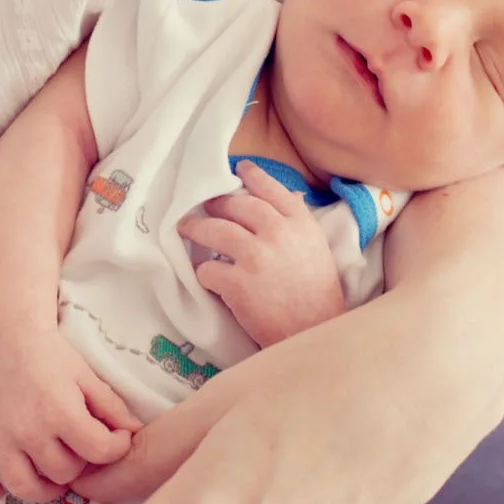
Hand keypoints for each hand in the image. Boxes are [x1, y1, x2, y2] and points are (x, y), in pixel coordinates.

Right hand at [0, 323, 140, 502]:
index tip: (116, 438)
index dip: (116, 448)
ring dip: (42, 489)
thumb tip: (134, 431)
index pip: (99, 452)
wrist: (6, 331)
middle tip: (79, 446)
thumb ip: (112, 407)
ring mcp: (1, 437)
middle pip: (64, 472)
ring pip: (24, 486)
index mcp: (62, 413)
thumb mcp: (87, 376)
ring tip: (51, 476)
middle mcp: (30, 431)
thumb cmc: (50, 352)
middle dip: (79, 463)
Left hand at [179, 160, 344, 345]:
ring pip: (213, 230)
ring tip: (186, 229)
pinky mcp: (238, 283)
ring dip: (196, 229)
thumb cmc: (317, 294)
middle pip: (235, 205)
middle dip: (215, 204)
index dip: (251, 176)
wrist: (314, 334)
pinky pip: (207, 268)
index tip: (238, 169)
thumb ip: (298, 222)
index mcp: (300, 223)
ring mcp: (256, 257)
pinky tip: (206, 276)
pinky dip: (204, 272)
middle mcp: (278, 233)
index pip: (270, 189)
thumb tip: (290, 195)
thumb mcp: (316, 249)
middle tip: (202, 205)